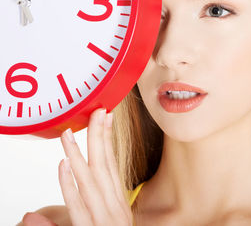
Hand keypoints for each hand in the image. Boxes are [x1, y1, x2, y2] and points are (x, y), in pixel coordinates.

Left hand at [57, 108, 132, 225]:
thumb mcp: (110, 221)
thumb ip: (87, 206)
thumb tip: (55, 195)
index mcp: (119, 203)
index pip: (112, 165)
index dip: (108, 139)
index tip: (106, 117)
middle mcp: (114, 208)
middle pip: (104, 166)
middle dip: (98, 136)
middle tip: (96, 112)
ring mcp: (103, 219)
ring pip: (90, 180)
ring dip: (78, 154)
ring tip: (68, 133)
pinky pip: (77, 206)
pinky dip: (69, 185)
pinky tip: (64, 165)